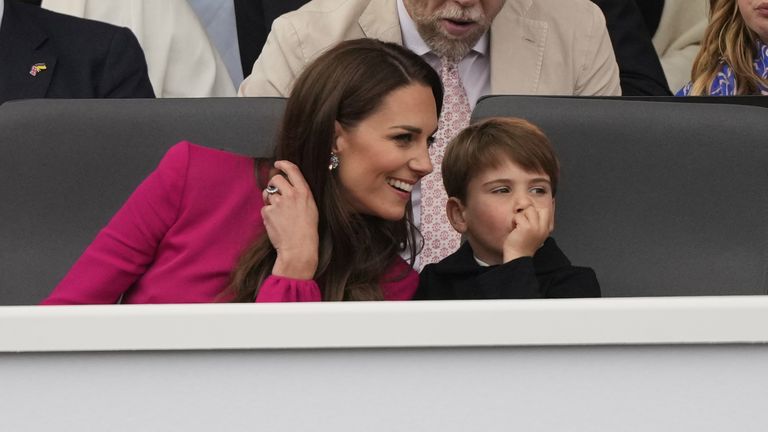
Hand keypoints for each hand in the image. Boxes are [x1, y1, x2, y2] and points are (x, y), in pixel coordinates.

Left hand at [261, 160, 318, 278]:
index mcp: (304, 192)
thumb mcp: (311, 207)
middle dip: (273, 183)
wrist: (299, 247)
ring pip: (268, 193)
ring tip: (278, 212)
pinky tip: (276, 222)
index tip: (278, 163)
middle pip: (276, 178)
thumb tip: (288, 185)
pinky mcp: (268, 212)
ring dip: (270, 199)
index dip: (283, 164)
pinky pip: (264, 208)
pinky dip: (268, 213)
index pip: (292, 170)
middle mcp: (291, 194)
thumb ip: (300, 194)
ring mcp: (279, 203)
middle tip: (276, 192)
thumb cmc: (307, 230)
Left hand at [502, 206, 552, 262]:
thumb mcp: (535, 235)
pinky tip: (514, 228)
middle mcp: (543, 228)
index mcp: (546, 230)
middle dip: (529, 212)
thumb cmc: (522, 247)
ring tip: (518, 225)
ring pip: (529, 210)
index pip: (546, 212)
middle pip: (539, 208)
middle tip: (523, 221)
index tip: (528, 219)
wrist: (517, 257)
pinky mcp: (526, 228)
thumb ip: (537, 224)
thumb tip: (531, 210)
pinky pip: (519, 216)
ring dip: (521, 216)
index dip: (536, 212)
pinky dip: (514, 220)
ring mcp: (535, 227)